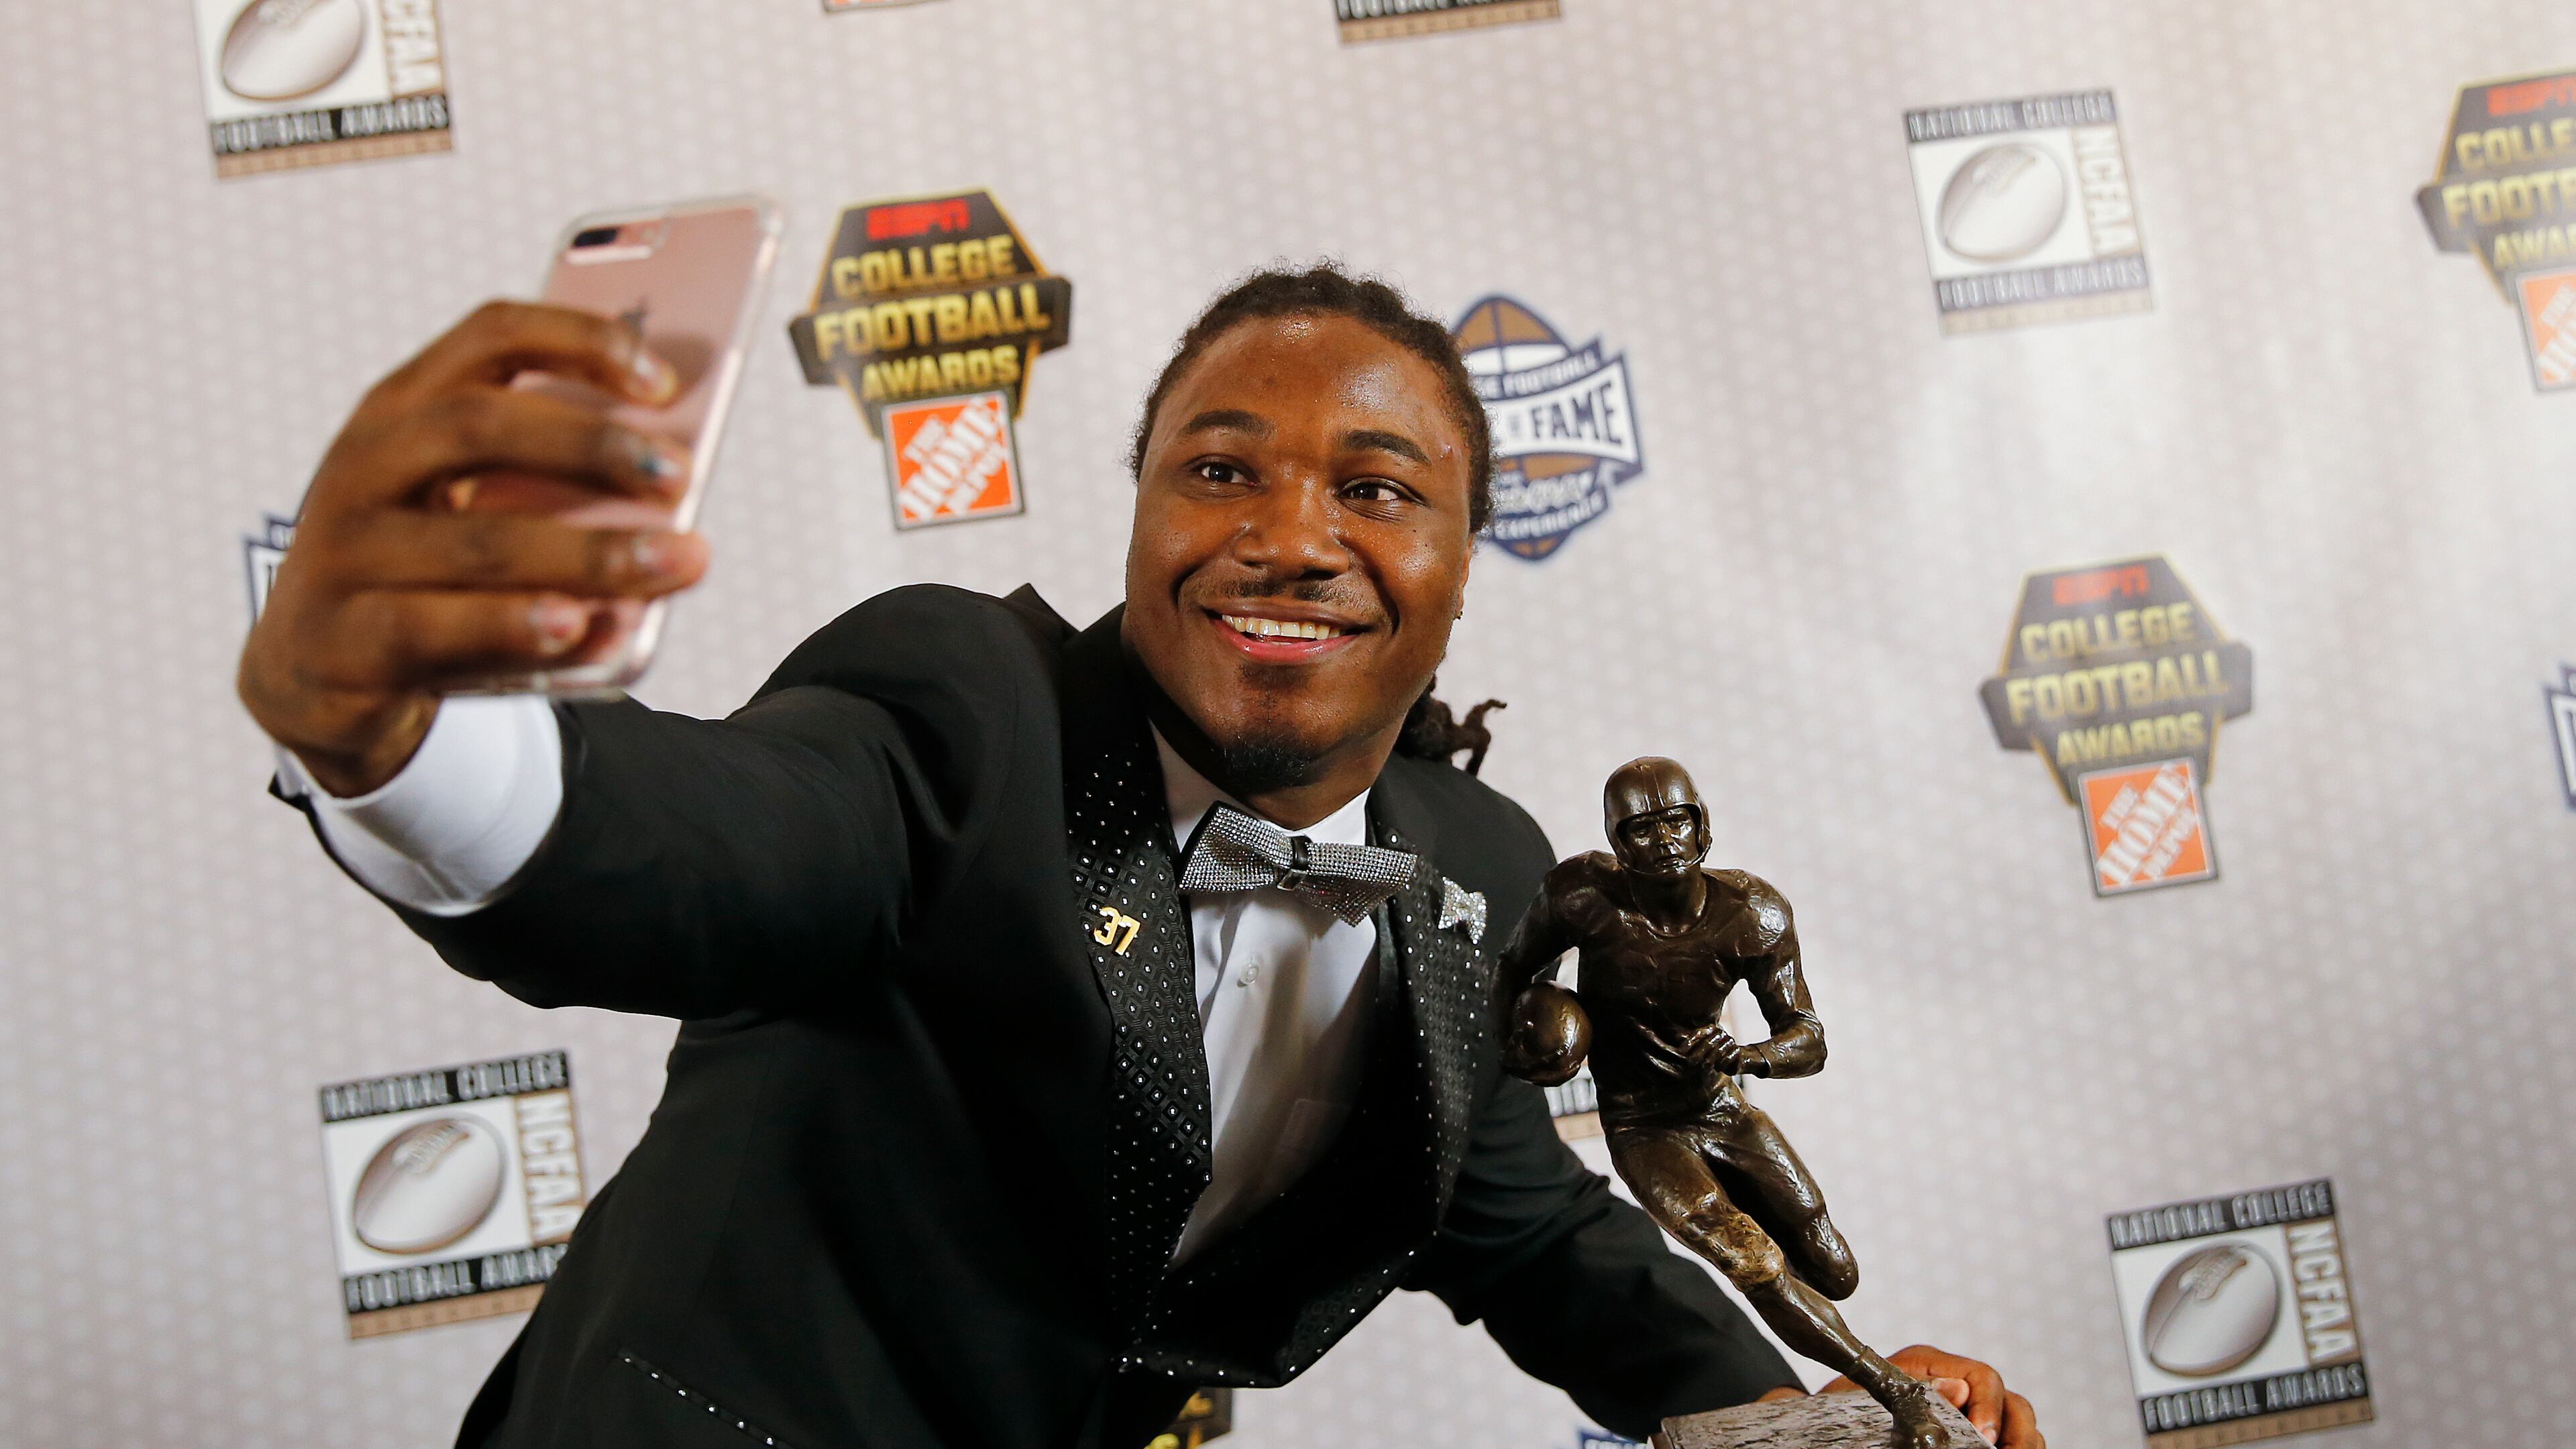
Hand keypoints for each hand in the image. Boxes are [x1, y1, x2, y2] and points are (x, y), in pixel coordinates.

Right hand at [238, 300, 710, 796]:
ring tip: (676, 560)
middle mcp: (364, 464)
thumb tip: (672, 479)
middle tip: (679, 475)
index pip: (491, 338)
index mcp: (404, 408)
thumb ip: (549, 479)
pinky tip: (580, 625)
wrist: (318, 668)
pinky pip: (437, 628)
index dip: (580, 342)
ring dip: (591, 552)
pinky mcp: (346, 640)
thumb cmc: (422, 566)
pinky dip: (516, 625)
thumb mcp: (469, 503)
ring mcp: (344, 552)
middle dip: (591, 445)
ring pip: (478, 542)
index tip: (664, 380)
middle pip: (480, 426)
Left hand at [1680, 1021, 1747, 1075]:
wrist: (1736, 1058)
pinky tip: (1717, 1068)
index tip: (1681, 1051)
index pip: (1698, 1033)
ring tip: (1703, 1067)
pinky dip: (1722, 1064)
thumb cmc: (1713, 1052)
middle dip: (1698, 1054)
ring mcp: (1730, 1041)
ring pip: (1719, 1051)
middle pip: (1708, 1043)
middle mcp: (1720, 1033)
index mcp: (1710, 1029)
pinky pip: (1729, 1057)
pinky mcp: (1738, 1051)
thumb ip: (1690, 1041)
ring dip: (1710, 1060)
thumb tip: (1677, 1036)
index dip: (1689, 1042)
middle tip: (1691, 1063)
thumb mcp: (1700, 1046)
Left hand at [1821, 1344, 2041, 1447]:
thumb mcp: (1867, 1397)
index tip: (1984, 1437)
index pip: (1982, 1377)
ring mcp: (1969, 1412)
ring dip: (2021, 1444)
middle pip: (2013, 1402)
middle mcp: (1957, 1385)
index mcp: (1931, 1366)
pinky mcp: (1971, 1435)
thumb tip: (1958, 1389)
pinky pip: (2007, 1442)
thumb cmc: (1843, 1412)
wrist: (1828, 1427)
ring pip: (2018, 1424)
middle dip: (2018, 1433)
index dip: (1989, 1407)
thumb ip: (1912, 1392)